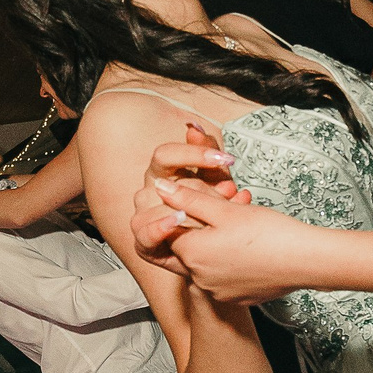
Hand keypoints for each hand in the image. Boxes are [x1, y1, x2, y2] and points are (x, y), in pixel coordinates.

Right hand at [131, 122, 248, 253]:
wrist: (215, 244)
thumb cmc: (211, 205)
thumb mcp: (216, 176)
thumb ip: (207, 152)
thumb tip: (195, 127)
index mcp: (161, 172)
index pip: (165, 154)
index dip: (193, 154)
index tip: (225, 159)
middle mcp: (149, 192)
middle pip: (161, 183)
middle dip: (199, 190)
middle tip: (228, 193)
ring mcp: (144, 217)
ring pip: (153, 208)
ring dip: (184, 210)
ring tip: (211, 213)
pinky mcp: (144, 243)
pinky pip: (144, 235)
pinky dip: (160, 229)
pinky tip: (179, 222)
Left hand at [134, 180, 322, 302]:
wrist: (305, 262)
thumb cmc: (268, 233)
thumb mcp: (225, 209)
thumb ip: (188, 198)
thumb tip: (159, 187)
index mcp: (191, 254)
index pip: (166, 230)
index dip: (182, 212)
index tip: (204, 202)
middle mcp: (198, 279)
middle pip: (184, 248)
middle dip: (197, 229)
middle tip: (224, 215)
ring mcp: (216, 292)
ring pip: (203, 263)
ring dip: (213, 246)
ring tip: (240, 231)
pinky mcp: (234, 298)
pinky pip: (221, 278)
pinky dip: (228, 263)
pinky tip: (248, 250)